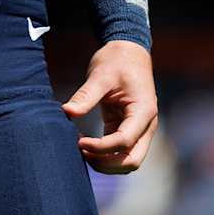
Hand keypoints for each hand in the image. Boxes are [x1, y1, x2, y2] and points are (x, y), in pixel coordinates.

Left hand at [61, 40, 156, 173]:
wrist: (129, 50)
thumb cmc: (117, 60)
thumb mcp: (101, 75)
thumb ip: (86, 96)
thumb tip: (66, 112)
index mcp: (143, 111)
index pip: (124, 141)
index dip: (101, 147)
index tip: (79, 142)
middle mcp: (146, 124)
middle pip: (132, 161)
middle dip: (106, 164)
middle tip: (81, 153)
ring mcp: (140, 129)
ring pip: (128, 161)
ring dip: (106, 163)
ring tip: (82, 150)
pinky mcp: (128, 128)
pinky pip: (120, 151)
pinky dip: (105, 155)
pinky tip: (85, 145)